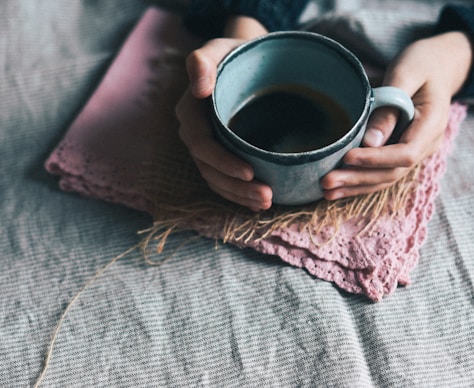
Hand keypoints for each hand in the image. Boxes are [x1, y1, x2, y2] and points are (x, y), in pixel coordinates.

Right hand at [176, 17, 272, 210]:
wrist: (243, 63)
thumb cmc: (235, 55)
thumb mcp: (220, 49)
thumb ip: (204, 61)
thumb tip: (199, 88)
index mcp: (191, 112)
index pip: (201, 144)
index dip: (223, 162)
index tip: (250, 172)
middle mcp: (194, 133)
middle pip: (209, 168)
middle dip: (235, 187)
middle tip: (266, 196)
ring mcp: (206, 147)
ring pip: (216, 179)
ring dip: (239, 195)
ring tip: (266, 203)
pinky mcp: (218, 154)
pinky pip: (222, 180)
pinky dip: (238, 194)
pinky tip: (256, 202)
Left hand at [321, 31, 472, 199]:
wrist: (437, 65)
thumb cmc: (421, 63)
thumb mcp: (406, 74)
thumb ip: (390, 107)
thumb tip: (370, 142)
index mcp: (431, 125)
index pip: (404, 154)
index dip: (375, 159)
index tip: (347, 157)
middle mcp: (425, 144)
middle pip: (391, 172)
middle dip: (358, 178)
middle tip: (327, 182)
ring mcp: (413, 151)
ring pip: (384, 178)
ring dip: (354, 186)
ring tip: (326, 191)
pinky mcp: (398, 152)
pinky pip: (380, 172)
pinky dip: (358, 181)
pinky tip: (337, 189)